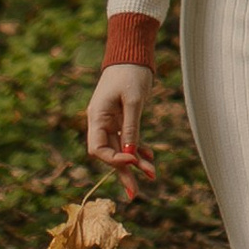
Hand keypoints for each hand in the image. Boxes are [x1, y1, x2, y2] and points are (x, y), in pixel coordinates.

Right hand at [86, 62, 155, 188]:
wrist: (132, 54)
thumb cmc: (130, 73)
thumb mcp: (132, 101)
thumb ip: (130, 127)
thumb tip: (130, 154)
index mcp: (96, 117)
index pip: (97, 148)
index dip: (114, 159)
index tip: (133, 160)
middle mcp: (100, 122)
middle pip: (110, 153)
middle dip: (124, 171)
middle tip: (135, 193)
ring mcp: (110, 121)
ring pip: (122, 148)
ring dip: (135, 161)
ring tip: (152, 175)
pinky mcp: (122, 118)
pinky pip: (128, 138)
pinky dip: (138, 148)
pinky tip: (150, 158)